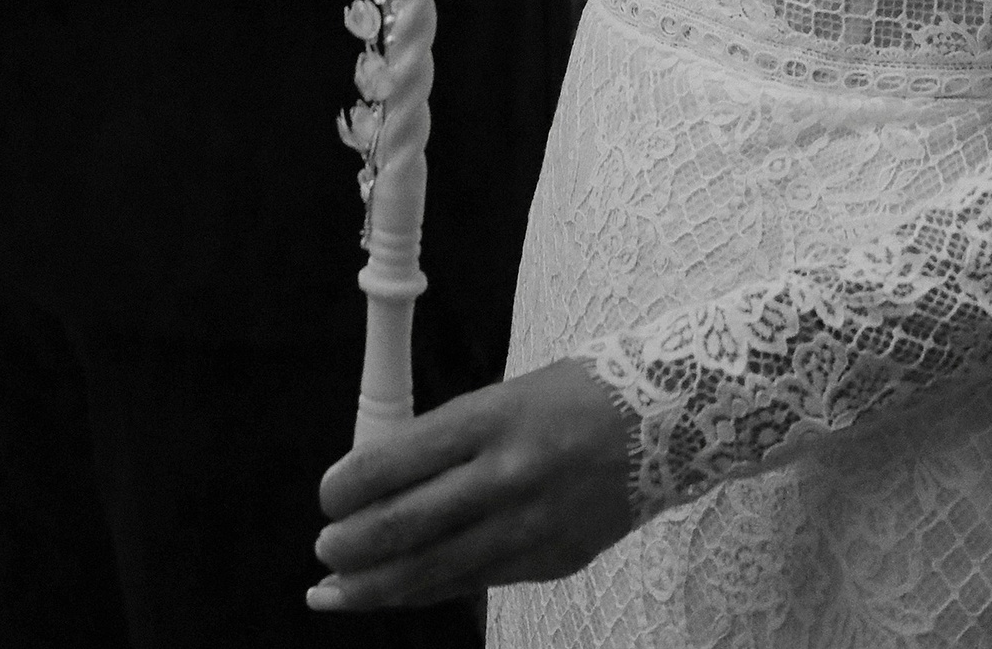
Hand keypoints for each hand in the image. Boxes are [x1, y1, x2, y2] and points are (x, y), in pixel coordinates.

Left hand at [307, 358, 634, 610]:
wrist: (667, 422)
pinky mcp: (552, 562)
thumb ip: (450, 439)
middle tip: (323, 549)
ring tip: (333, 593)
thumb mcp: (508, 394)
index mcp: (495, 418)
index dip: (354, 484)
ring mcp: (532, 526)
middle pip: (411, 525)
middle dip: (354, 546)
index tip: (327, 495)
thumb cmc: (576, 396)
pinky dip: (427, 591)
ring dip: (376, 587)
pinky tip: (395, 596)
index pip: (403, 458)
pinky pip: (474, 582)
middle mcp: (509, 476)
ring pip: (436, 570)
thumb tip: (382, 477)